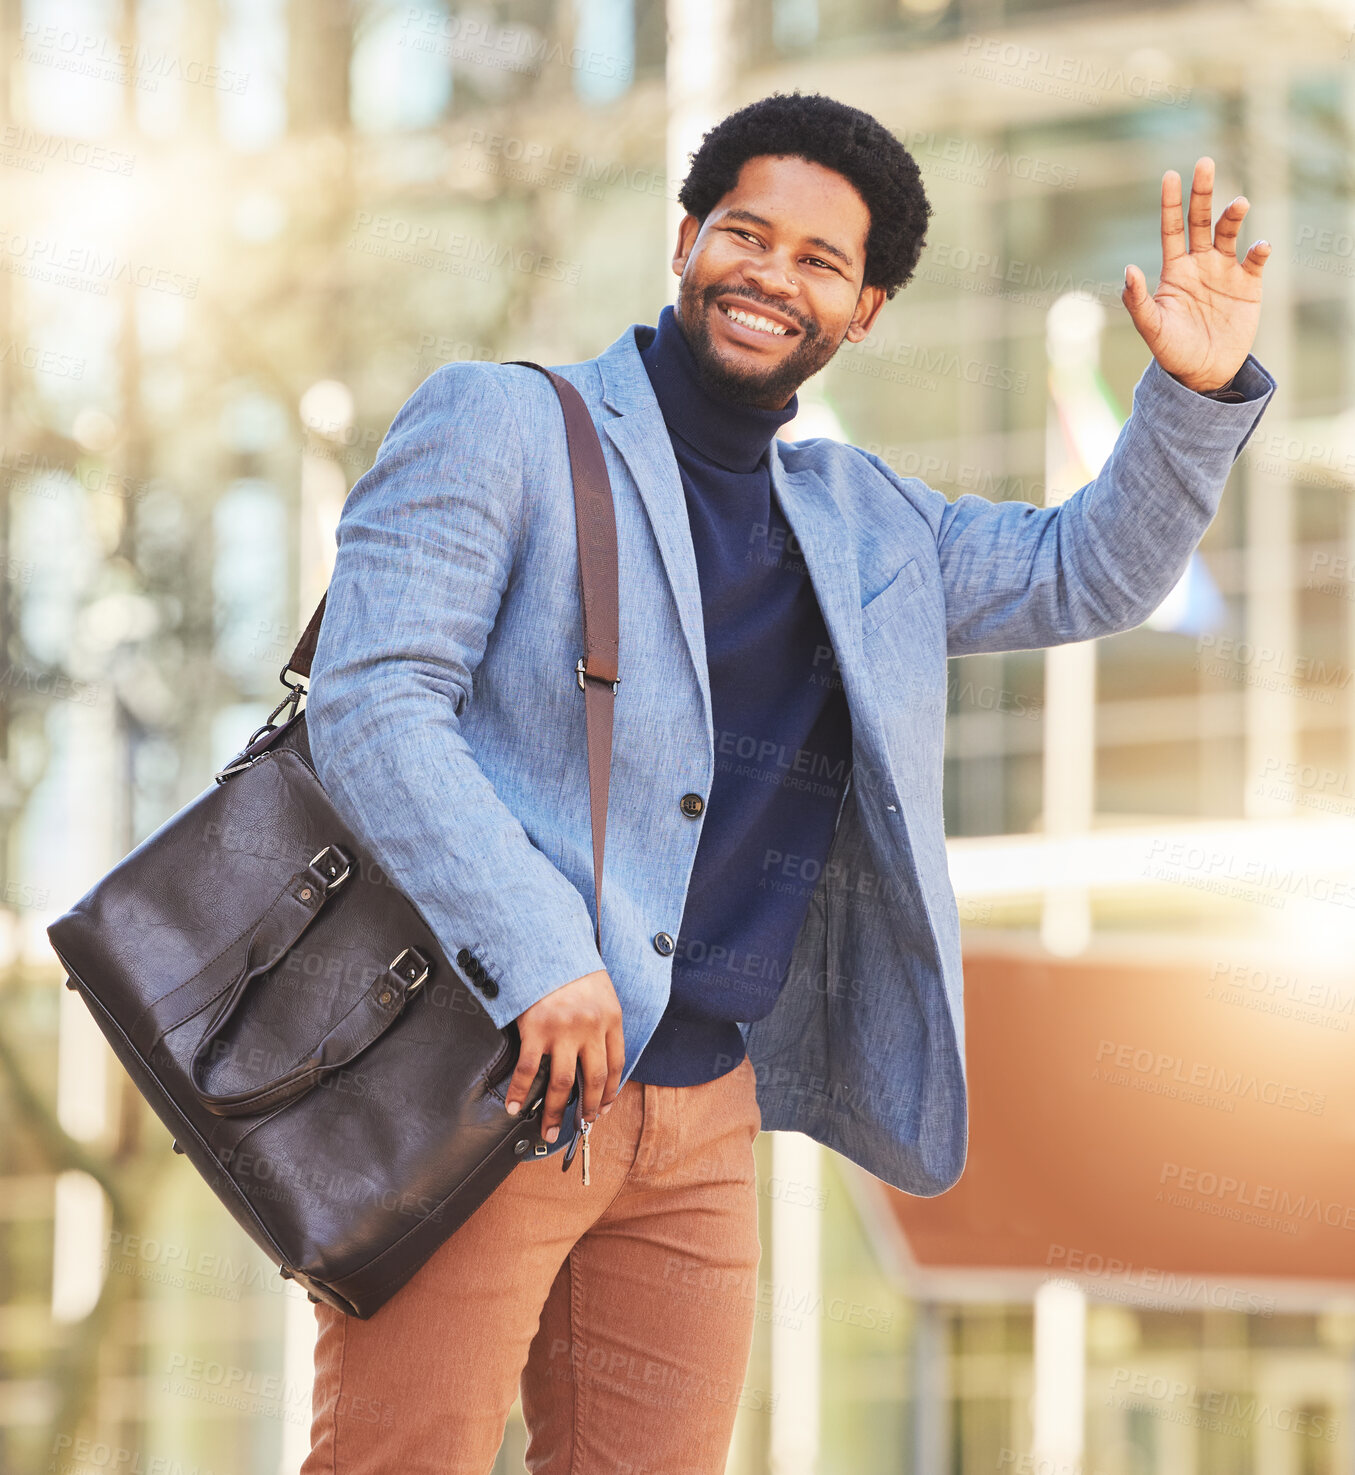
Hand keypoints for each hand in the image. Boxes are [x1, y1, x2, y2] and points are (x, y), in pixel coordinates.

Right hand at [505, 969, 624, 1142]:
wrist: (545, 942)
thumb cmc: (571, 965)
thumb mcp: (600, 990)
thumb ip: (601, 1021)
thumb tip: (595, 1054)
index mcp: (611, 1018)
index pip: (616, 1065)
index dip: (610, 1092)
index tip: (603, 1108)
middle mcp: (590, 1028)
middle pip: (592, 1080)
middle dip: (587, 1109)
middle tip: (580, 1126)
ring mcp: (562, 1030)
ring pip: (561, 1083)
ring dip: (555, 1112)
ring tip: (549, 1130)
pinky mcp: (535, 1030)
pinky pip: (528, 1070)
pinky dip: (520, 1092)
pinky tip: (516, 1107)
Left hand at [1122, 157, 1269, 392]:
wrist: (1203, 373)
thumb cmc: (1172, 351)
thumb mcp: (1151, 327)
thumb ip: (1138, 300)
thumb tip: (1128, 270)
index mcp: (1175, 269)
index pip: (1171, 229)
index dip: (1170, 203)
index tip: (1171, 175)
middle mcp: (1200, 263)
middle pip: (1201, 220)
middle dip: (1203, 193)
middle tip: (1205, 164)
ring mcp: (1225, 271)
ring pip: (1229, 233)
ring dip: (1233, 216)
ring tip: (1238, 204)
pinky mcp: (1249, 284)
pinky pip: (1255, 260)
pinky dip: (1259, 250)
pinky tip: (1259, 247)